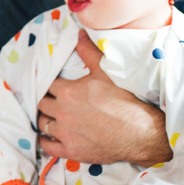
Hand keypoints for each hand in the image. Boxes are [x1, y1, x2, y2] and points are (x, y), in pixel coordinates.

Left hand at [36, 30, 172, 166]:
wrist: (141, 132)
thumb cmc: (124, 101)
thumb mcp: (106, 72)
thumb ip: (88, 52)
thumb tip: (79, 33)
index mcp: (68, 91)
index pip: (48, 85)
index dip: (51, 85)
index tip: (54, 87)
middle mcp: (62, 112)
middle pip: (42, 104)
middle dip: (47, 101)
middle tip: (52, 101)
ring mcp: (66, 133)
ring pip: (43, 124)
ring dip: (46, 119)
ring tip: (51, 117)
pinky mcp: (71, 150)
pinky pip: (48, 146)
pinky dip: (45, 141)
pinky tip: (47, 138)